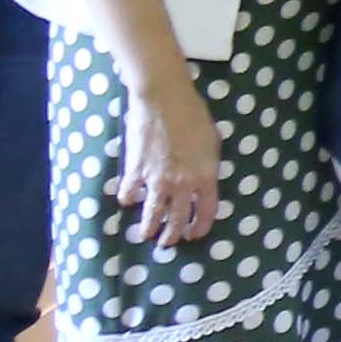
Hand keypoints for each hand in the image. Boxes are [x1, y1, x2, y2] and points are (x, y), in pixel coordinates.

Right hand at [119, 76, 224, 248]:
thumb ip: (208, 165)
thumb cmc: (193, 114)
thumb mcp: (212, 141)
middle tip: (168, 242)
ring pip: (152, 214)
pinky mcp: (136, 171)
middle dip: (173, 235)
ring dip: (149, 228)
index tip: (195, 234)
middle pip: (178, 219)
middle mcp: (182, 183)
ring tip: (146, 235)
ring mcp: (157, 179)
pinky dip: (128, 199)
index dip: (200, 226)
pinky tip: (128, 200)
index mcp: (206, 175)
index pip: (206, 211)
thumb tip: (205, 180)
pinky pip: (129, 193)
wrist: (164, 98)